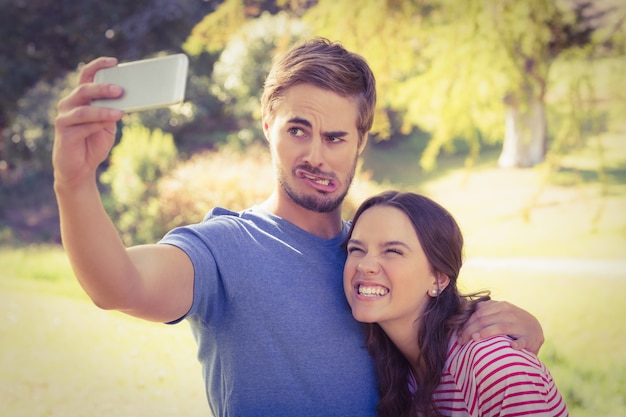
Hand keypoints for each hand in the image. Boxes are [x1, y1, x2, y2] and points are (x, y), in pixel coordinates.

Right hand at [53, 57, 123, 189]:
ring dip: (103, 109)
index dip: (98, 66)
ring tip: (119, 112)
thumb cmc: (94, 143)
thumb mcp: (108, 124)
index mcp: (80, 98)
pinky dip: (98, 123)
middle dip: (103, 88)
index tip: (114, 62)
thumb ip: (114, 110)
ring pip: (84, 109)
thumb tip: (130, 98)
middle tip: (121, 90)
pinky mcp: (64, 133)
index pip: (86, 76)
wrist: (80, 168)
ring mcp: (64, 118)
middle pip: (85, 89)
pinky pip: (83, 126)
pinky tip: (111, 121)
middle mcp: (69, 104)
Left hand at [458, 300, 543, 353]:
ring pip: (500, 328)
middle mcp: (510, 314)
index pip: (479, 314)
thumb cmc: (512, 321)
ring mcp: (521, 326)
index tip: (459, 335)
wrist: (535, 328)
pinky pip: (522, 341)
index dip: (467, 324)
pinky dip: (517, 344)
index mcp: (501, 306)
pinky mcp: (530, 339)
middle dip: (470, 331)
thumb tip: (466, 307)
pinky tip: (511, 346)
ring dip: (486, 333)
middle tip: (461, 342)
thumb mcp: (500, 311)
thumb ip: (486, 308)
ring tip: (475, 339)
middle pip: (485, 321)